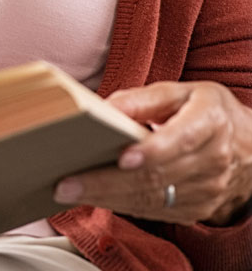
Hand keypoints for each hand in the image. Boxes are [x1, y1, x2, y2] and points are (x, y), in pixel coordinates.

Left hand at [54, 81, 251, 224]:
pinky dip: (121, 206)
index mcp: (210, 122)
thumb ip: (143, 98)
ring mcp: (206, 190)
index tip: (122, 157)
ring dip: (108, 197)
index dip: (152, 150)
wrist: (248, 148)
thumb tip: (104, 107)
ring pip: (151, 198)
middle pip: (156, 176)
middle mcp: (212, 161)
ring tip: (71, 191)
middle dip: (108, 181)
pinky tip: (94, 198)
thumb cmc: (206, 111)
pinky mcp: (195, 209)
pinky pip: (154, 211)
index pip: (181, 140)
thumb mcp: (181, 91)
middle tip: (69, 182)